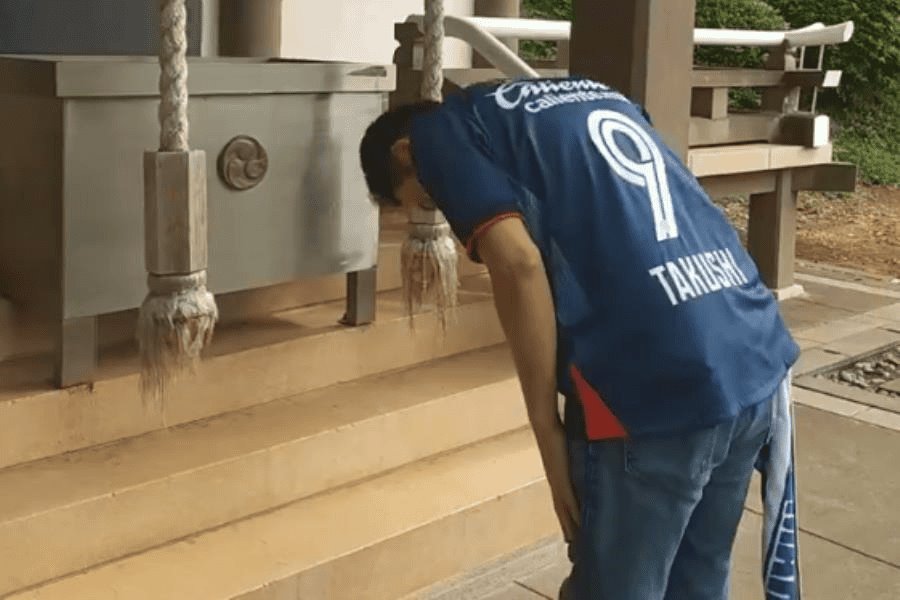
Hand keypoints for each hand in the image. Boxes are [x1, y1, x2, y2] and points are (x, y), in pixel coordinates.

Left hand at [533, 421, 580, 542]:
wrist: (544, 425)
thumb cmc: (556, 431)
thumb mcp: (568, 449)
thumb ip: (576, 456)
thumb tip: (585, 458)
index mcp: (557, 477)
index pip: (563, 503)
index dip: (568, 518)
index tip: (573, 534)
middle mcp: (556, 483)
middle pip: (562, 512)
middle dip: (568, 529)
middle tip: (574, 548)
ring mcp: (558, 482)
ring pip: (565, 511)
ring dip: (570, 527)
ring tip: (576, 543)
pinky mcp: (561, 479)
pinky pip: (570, 501)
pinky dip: (575, 515)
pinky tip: (581, 525)